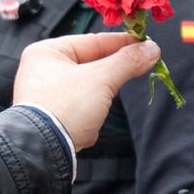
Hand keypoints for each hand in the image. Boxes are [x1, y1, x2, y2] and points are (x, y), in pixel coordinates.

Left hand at [13, 32, 159, 149]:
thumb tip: (151, 48)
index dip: (123, 43)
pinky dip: (89, 115)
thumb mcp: (101, 79)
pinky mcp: (51, 117)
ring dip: (100, 98)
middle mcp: (42, 71)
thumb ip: (127, 62)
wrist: (42, 153)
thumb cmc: (65, 107)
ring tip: (99, 107)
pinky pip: (79, 108)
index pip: (93, 41)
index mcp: (47, 52)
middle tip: (138, 71)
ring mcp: (45, 95)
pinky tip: (88, 125)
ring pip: (87, 88)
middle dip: (110, 75)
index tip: (147, 44)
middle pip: (90, 64)